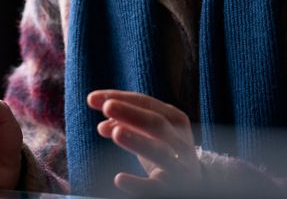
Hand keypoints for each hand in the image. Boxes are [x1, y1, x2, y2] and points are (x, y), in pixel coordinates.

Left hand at [87, 89, 201, 194]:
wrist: (194, 183)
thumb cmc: (165, 149)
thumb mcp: (150, 132)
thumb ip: (125, 123)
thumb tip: (102, 125)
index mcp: (175, 119)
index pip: (146, 103)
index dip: (120, 98)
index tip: (92, 98)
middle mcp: (180, 140)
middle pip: (157, 124)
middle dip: (132, 114)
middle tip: (107, 107)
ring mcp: (180, 165)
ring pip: (161, 152)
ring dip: (139, 141)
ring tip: (116, 133)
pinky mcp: (174, 189)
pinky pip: (156, 187)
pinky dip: (138, 184)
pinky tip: (118, 179)